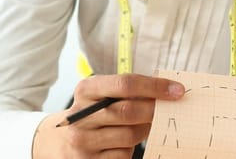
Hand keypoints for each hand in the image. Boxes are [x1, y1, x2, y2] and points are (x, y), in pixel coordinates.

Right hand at [32, 74, 183, 158]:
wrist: (58, 143)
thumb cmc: (89, 115)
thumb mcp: (98, 96)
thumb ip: (124, 92)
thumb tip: (166, 92)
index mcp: (85, 91)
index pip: (125, 84)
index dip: (154, 87)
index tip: (178, 90)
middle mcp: (80, 116)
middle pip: (129, 111)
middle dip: (154, 110)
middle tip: (170, 109)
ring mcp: (83, 142)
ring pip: (130, 136)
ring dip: (143, 131)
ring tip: (142, 126)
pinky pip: (124, 155)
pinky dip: (130, 149)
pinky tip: (122, 143)